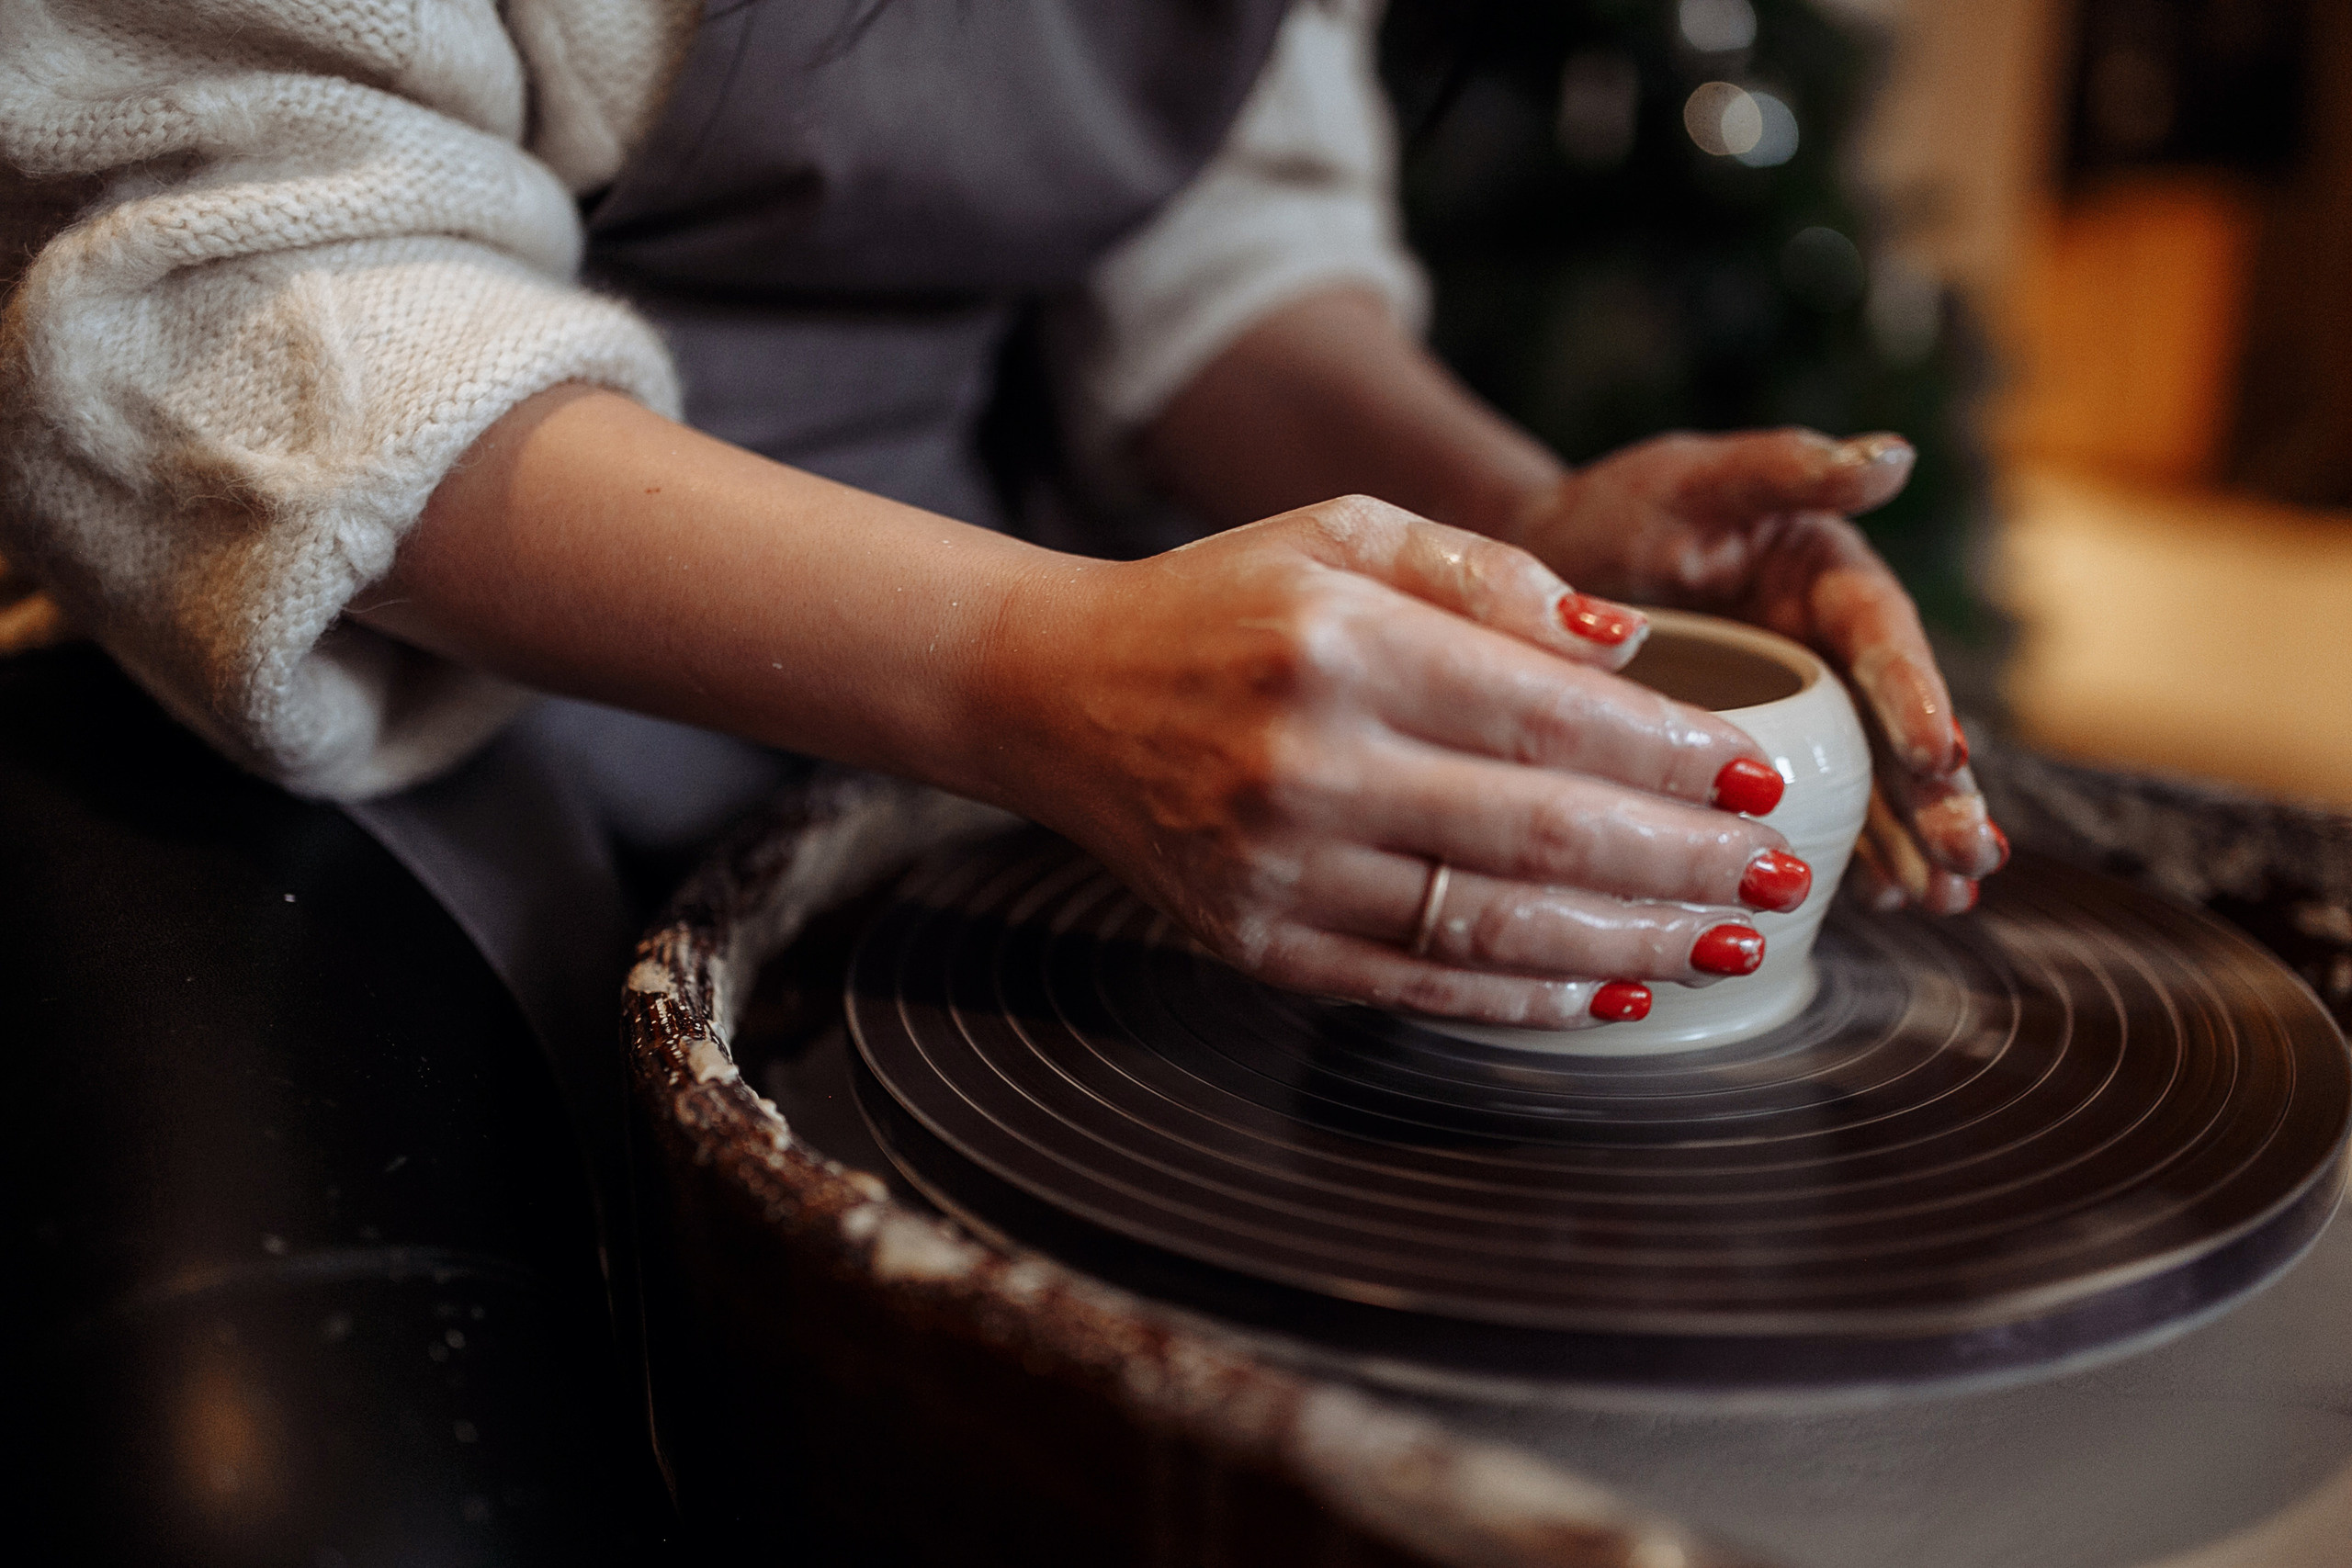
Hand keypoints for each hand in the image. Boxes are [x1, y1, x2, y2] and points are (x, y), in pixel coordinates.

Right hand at [977, 496, 1816, 1026]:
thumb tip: (1633, 647)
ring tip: (1728, 943)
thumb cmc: (1222, 603)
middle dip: (1686, 862)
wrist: (1059, 695)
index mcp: (1340, 646)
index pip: (1549, 718)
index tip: (1758, 778)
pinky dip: (1527, 999)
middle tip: (1783, 876)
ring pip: (1494, 928)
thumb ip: (1490, 574)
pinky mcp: (1257, 945)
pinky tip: (1613, 989)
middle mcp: (1307, 765)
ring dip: (1632, 944)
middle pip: (1544, 833)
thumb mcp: (1343, 532)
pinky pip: (1418, 986)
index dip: (1673, 759)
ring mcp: (1278, 870)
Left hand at [1512, 428, 2005, 914]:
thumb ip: (1787, 469)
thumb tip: (1895, 458)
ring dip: (1913, 840)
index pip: (1882, 637)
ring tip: (1944, 899)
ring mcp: (1802, 708)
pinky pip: (1817, 806)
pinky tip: (1876, 899)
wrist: (1544, 570)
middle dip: (1939, 795)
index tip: (1941, 758)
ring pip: (1872, 779)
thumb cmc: (1619, 511)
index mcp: (1827, 574)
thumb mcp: (1694, 480)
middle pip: (1896, 723)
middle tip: (1971, 860)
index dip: (1916, 697)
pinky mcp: (1766, 753)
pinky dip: (1850, 851)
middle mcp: (1830, 646)